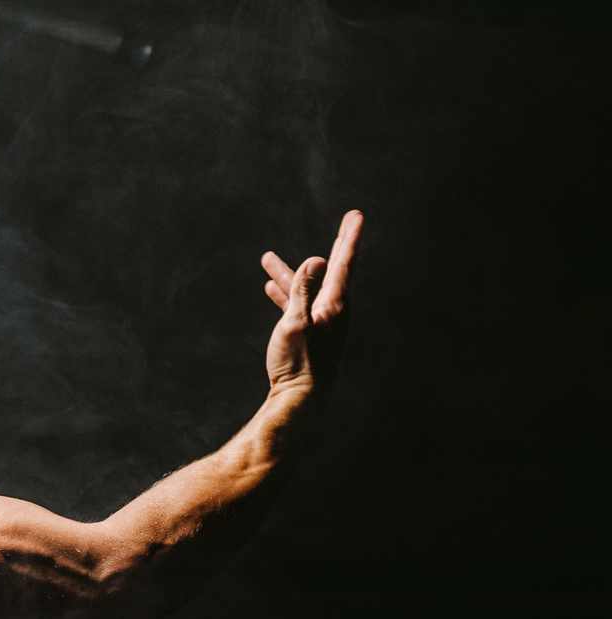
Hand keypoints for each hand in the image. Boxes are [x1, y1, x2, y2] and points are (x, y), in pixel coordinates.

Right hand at [261, 209, 361, 395]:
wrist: (299, 399)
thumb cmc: (298, 363)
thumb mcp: (296, 323)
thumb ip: (303, 290)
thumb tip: (316, 260)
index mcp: (333, 304)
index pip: (344, 262)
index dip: (349, 237)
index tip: (356, 216)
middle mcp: (332, 310)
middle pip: (333, 270)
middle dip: (337, 245)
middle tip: (349, 222)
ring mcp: (321, 322)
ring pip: (306, 289)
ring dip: (290, 273)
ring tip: (267, 259)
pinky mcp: (309, 335)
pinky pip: (298, 306)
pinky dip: (286, 294)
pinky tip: (271, 289)